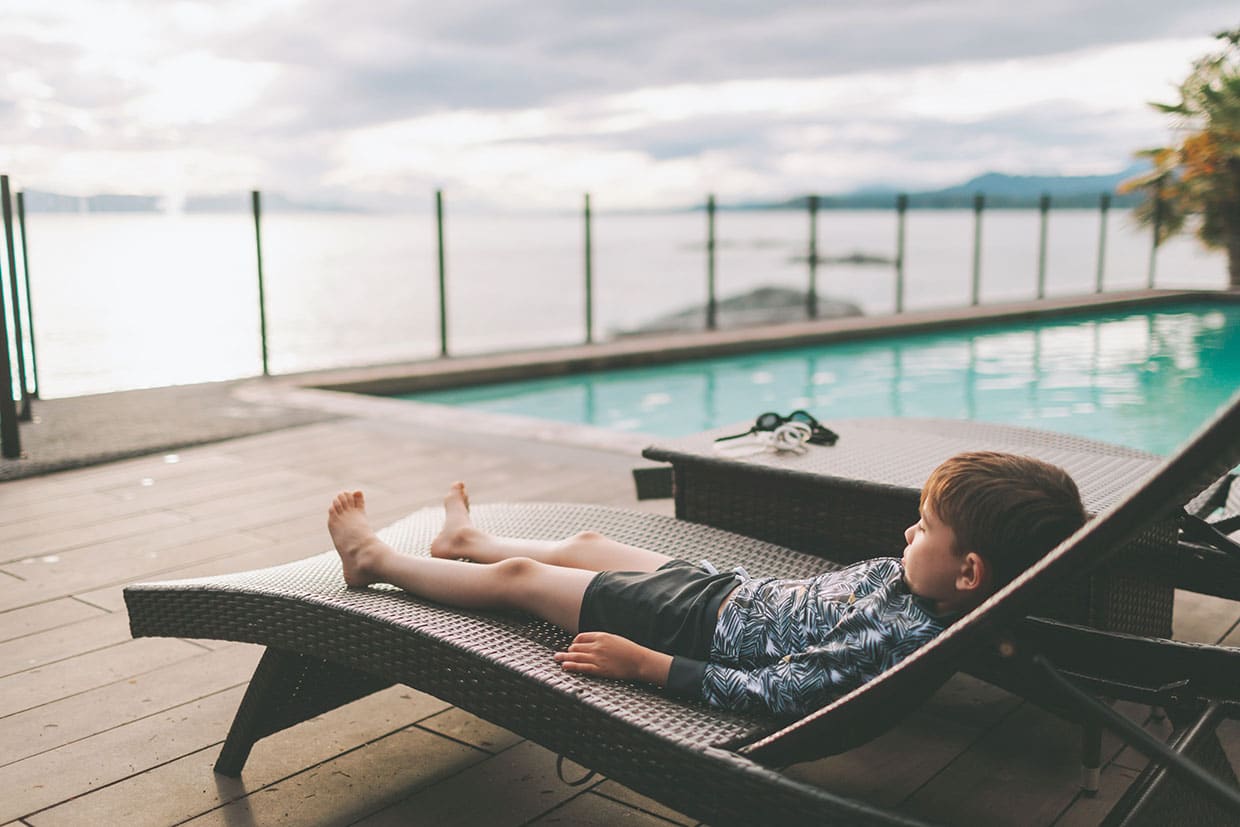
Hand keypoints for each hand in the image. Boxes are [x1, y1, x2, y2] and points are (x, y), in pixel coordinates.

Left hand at [554, 632, 671, 685]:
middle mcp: (597, 646)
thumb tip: (590, 643)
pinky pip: (582, 667)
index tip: (572, 647)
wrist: (639, 660)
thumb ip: (601, 640)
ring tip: (556, 658)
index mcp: (601, 636)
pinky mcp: (600, 669)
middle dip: (568, 651)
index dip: (574, 643)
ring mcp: (597, 658)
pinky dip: (571, 666)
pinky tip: (564, 666)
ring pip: (576, 657)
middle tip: (559, 654)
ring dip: (564, 658)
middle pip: (576, 647)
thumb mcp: (614, 639)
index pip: (581, 638)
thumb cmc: (629, 650)